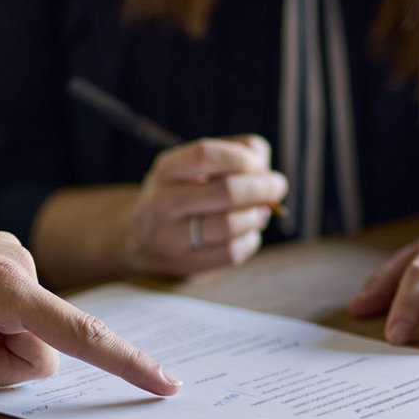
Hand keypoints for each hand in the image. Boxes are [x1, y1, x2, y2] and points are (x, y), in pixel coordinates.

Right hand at [122, 135, 287, 276]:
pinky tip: (248, 232)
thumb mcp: (196, 167)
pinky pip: (231, 253)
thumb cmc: (184, 194)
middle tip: (277, 187)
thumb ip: (236, 154)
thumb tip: (266, 173)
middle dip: (262, 188)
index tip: (260, 166)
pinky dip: (250, 240)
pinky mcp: (186, 264)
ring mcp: (171, 237)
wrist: (141, 238)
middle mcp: (163, 202)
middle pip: (225, 192)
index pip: (205, 154)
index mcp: (167, 169)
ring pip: (230, 225)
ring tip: (260, 211)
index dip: (241, 158)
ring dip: (256, 216)